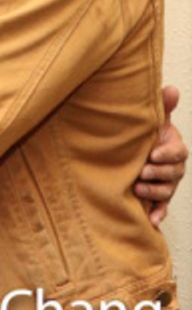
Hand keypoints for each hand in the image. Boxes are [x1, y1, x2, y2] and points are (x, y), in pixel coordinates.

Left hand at [134, 85, 186, 225]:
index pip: (178, 152)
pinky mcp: (158, 197)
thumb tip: (172, 88)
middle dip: (159, 173)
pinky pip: (162, 207)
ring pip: (166, 190)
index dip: (167, 154)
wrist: (131, 152)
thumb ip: (163, 107)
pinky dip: (158, 214)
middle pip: (174, 173)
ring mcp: (166, 183)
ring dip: (155, 192)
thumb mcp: (153, 120)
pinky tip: (152, 220)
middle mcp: (173, 167)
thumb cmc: (144, 135)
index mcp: (173, 147)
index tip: (153, 154)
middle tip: (143, 172)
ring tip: (138, 189)